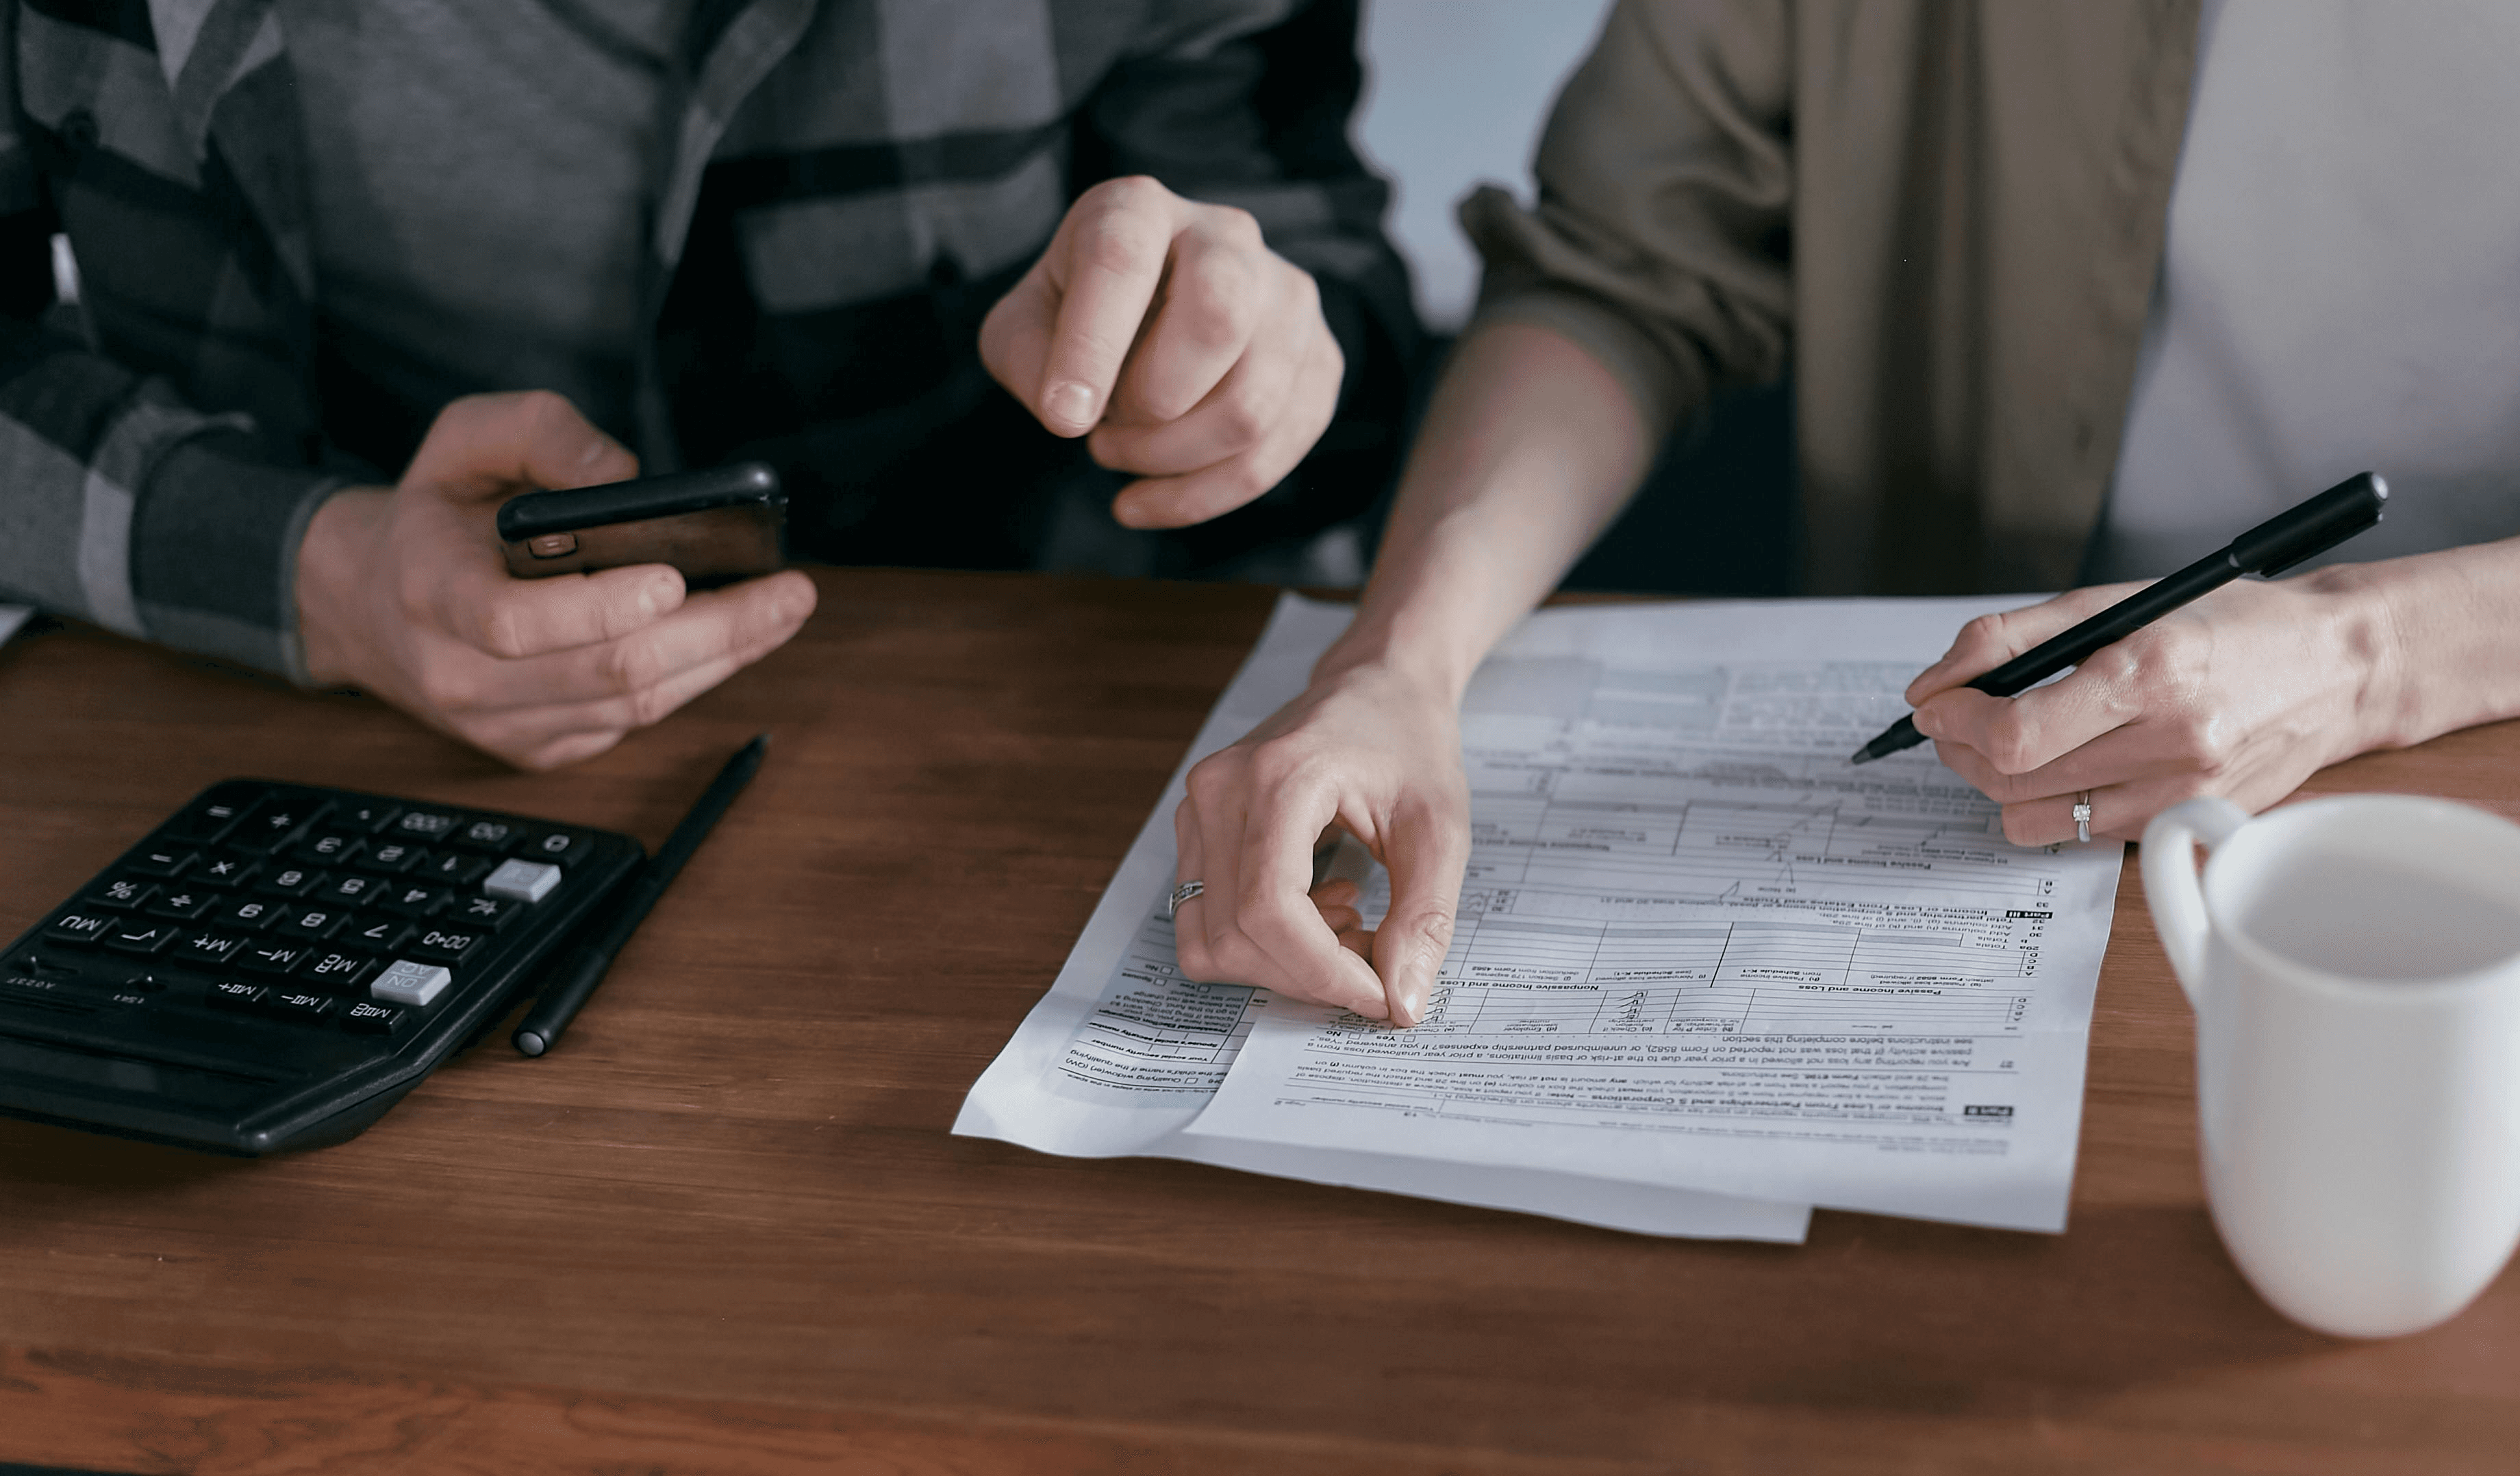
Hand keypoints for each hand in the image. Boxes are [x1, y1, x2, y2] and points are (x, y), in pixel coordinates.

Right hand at [296, 391, 816, 769]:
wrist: (370, 601)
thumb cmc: (435, 513)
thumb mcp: (463, 437)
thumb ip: (541, 432)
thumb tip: (624, 477)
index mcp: (432, 592)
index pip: (514, 623)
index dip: (599, 607)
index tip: (674, 576)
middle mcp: (461, 674)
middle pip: (607, 671)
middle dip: (714, 633)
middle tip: (789, 592)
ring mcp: (500, 724)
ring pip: (632, 706)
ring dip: (723, 660)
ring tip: (785, 611)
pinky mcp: (537, 749)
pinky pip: (632, 725)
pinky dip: (694, 681)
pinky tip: (737, 641)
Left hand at [979, 175, 1342, 531]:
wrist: (1147, 312)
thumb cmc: (1077, 316)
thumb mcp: (1022, 326)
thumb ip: (1028, 359)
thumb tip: (1073, 411)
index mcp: (1140, 208)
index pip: (1121, 261)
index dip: (1092, 347)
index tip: (1063, 419)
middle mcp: (1228, 237)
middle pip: (1218, 318)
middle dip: (1152, 402)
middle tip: (1103, 427)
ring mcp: (1288, 297)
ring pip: (1251, 405)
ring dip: (1170, 458)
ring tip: (1119, 452)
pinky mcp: (1320, 360)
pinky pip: (1277, 450)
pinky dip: (1206, 495)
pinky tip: (1153, 498)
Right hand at [1173, 662, 1469, 1024]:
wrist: (1376, 685)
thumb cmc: (1409, 742)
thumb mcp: (1441, 829)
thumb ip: (1423, 919)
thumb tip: (1402, 1004)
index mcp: (1279, 778)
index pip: (1271, 910)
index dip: (1323, 973)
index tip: (1379, 996)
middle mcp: (1220, 791)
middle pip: (1235, 935)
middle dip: (1309, 975)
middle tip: (1375, 962)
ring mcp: (1197, 808)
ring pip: (1208, 939)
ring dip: (1280, 964)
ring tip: (1347, 926)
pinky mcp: (1195, 827)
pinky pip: (1204, 918)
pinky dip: (1259, 943)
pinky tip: (1317, 910)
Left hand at [1904, 570, 2394, 843]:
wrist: (2332, 667)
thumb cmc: (2223, 625)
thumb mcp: (2111, 603)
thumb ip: (2008, 639)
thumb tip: (1930, 685)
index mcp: (2148, 672)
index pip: (2014, 733)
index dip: (1954, 722)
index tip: (1936, 703)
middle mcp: (2170, 741)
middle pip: (2012, 779)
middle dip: (1960, 749)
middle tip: (1956, 720)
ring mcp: (2182, 794)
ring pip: (2035, 818)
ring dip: (1999, 782)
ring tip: (2010, 742)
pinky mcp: (2187, 825)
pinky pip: (2081, 833)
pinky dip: (2054, 802)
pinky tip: (2071, 764)